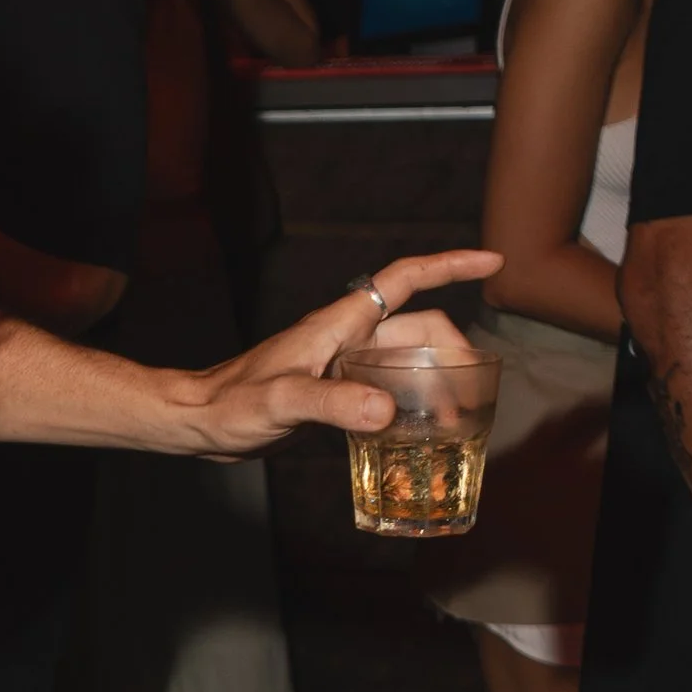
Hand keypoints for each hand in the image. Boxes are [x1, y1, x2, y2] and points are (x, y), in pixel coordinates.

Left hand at [171, 251, 503, 456]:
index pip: (405, 279)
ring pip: (406, 362)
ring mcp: (341, 363)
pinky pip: (385, 388)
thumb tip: (385, 411)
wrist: (200, 420)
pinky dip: (408, 402)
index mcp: (340, 324)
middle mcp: (347, 338)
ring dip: (436, 382)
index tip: (491, 262)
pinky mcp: (333, 391)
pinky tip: (417, 430)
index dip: (450, 265)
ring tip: (456, 419)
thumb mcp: (282, 402)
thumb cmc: (232, 403)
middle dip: (455, 352)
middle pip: (419, 329)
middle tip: (476, 394)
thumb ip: (331, 404)